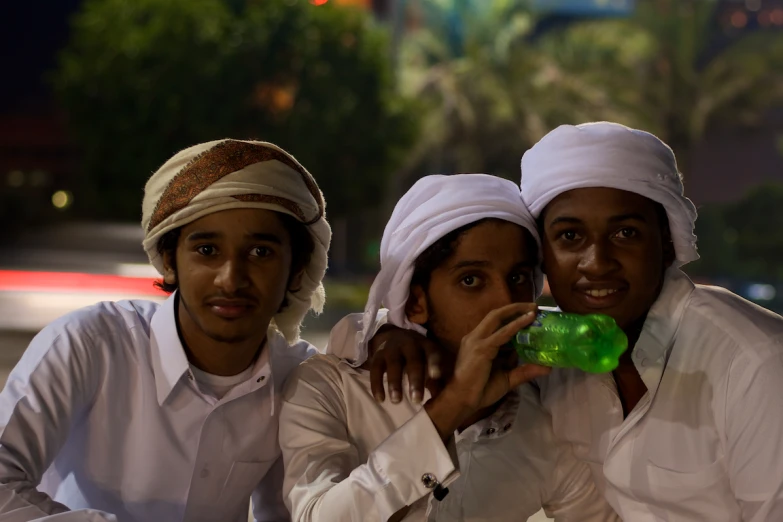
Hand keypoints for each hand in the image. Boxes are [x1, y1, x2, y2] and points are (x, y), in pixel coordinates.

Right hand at [366, 325, 448, 403]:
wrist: (394, 336)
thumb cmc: (418, 355)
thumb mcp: (428, 361)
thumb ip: (435, 379)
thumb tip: (440, 399)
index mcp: (426, 346)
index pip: (432, 353)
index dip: (434, 363)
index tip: (436, 376)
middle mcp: (410, 345)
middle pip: (413, 361)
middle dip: (415, 380)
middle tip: (417, 400)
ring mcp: (392, 349)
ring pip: (393, 364)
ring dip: (394, 383)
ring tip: (396, 401)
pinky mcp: (377, 355)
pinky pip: (376, 369)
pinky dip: (377, 385)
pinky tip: (381, 400)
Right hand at [424, 303, 550, 439]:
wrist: (461, 401)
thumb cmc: (480, 390)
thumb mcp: (507, 378)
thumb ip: (524, 371)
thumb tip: (547, 366)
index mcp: (478, 342)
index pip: (495, 324)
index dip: (512, 317)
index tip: (529, 315)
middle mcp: (475, 337)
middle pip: (495, 315)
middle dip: (515, 308)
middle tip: (534, 306)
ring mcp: (477, 341)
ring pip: (497, 318)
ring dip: (516, 311)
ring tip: (534, 309)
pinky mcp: (481, 348)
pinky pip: (502, 333)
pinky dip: (516, 325)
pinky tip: (528, 319)